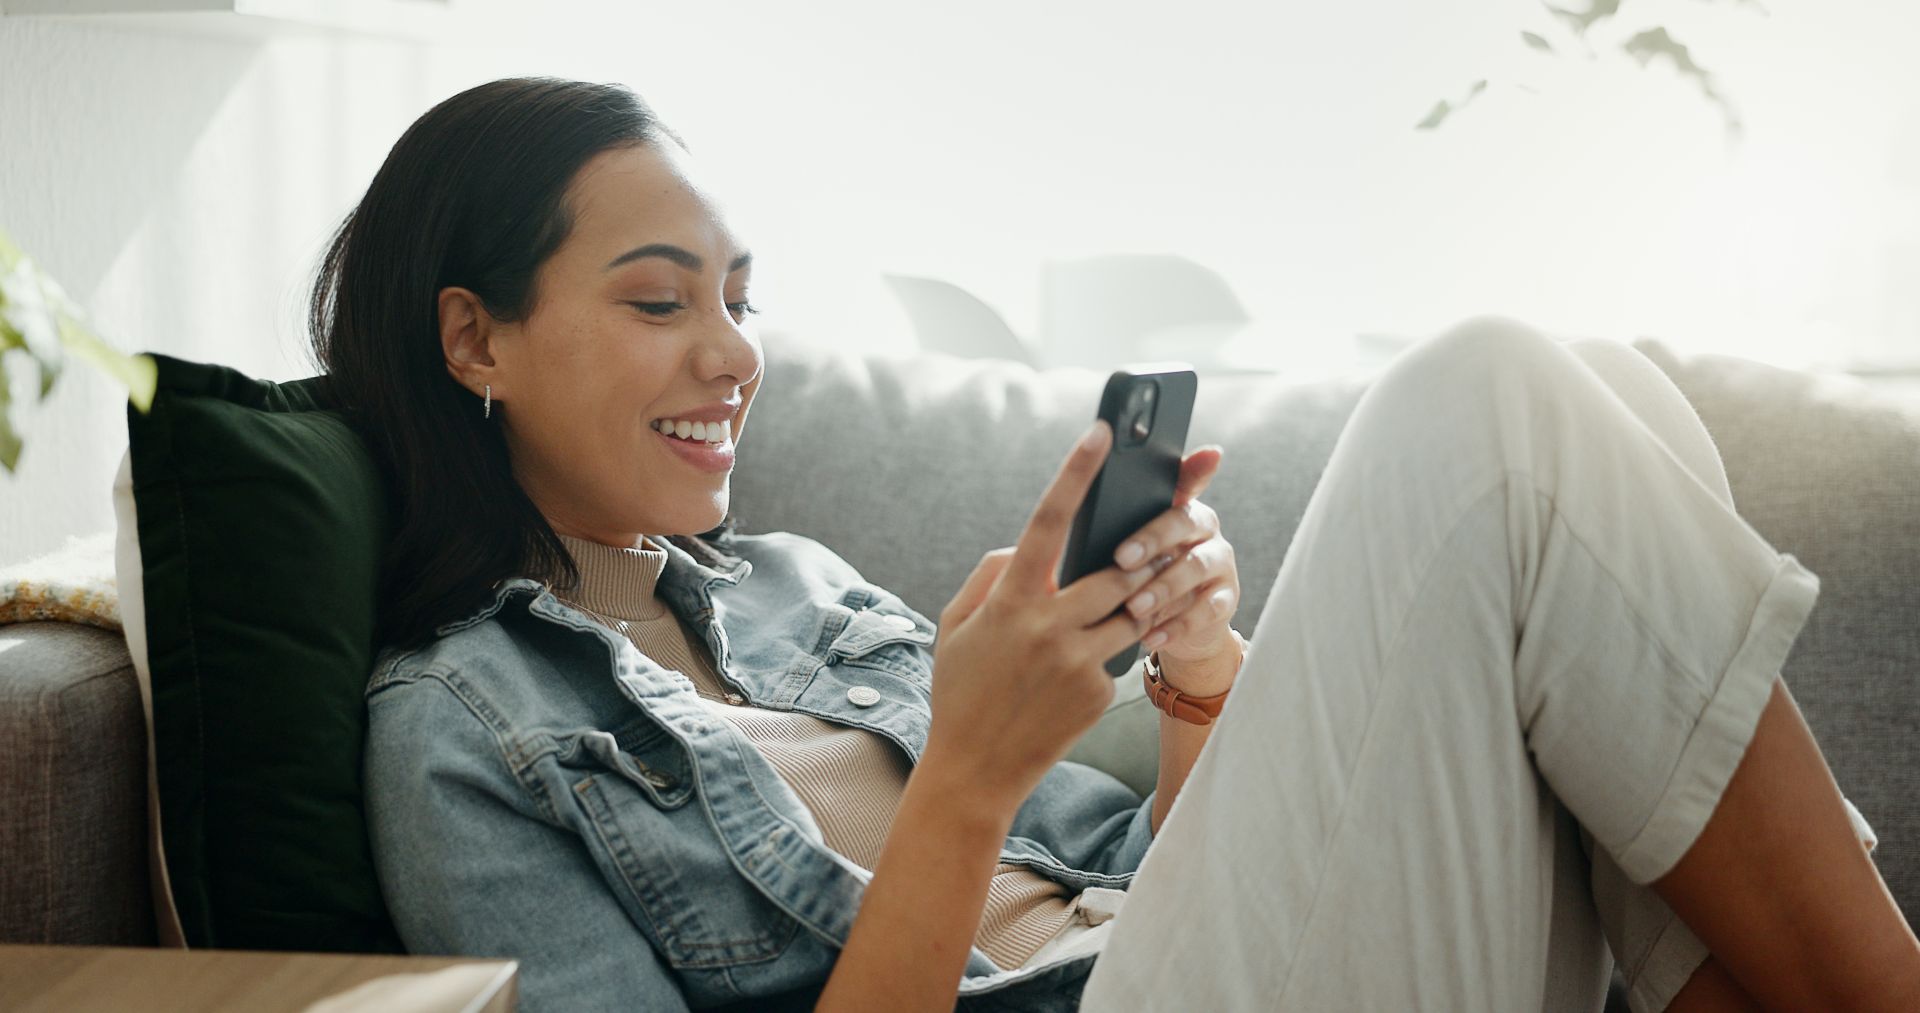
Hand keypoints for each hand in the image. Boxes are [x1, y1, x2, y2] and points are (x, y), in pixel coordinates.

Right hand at [924, 421, 1161, 814]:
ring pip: (1137, 609)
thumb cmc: (962, 688)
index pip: (1048, 521)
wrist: (975, 767)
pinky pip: (1124, 652)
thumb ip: (994, 574)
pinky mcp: (1095, 691)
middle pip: (1119, 568)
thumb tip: (1030, 546)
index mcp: (1010, 599)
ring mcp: (1075, 660)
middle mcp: (1047, 625)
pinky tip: (1132, 640)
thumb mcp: (957, 624)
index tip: (1103, 433)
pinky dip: (1130, 641)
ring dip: (1161, 589)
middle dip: (1152, 544)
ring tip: (1185, 571)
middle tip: (1183, 519)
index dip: (1076, 472)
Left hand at [1111, 445, 1242, 695]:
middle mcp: (1200, 527)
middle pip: (1183, 521)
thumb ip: (1088, 533)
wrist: (1168, 628)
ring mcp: (1217, 562)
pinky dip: (1177, 624)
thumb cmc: (1127, 582)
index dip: (1163, 476)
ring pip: (1196, 566)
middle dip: (1151, 539)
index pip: (1175, 479)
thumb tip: (1039, 537)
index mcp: (1171, 504)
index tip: (1139, 484)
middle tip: (1120, 559)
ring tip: (1133, 607)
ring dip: (1163, 587)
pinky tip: (1151, 636)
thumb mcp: (1103, 556)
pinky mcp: (1225, 599)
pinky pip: (1207, 609)